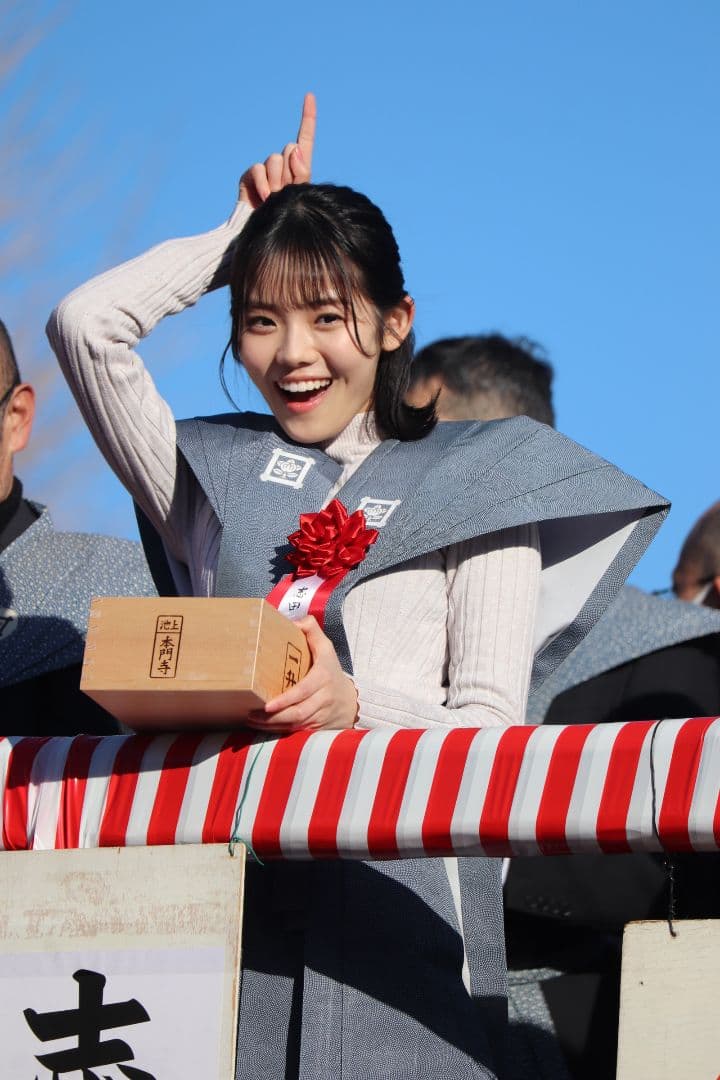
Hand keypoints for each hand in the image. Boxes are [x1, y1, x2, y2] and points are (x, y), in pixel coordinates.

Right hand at [239, 92, 315, 207]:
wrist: (268, 235)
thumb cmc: (290, 218)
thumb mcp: (302, 195)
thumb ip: (303, 171)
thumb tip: (294, 147)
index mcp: (300, 168)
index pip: (305, 139)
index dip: (307, 118)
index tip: (309, 96)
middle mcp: (283, 166)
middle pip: (290, 149)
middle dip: (291, 172)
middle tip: (287, 193)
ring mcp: (266, 170)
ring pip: (276, 159)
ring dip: (278, 180)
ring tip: (276, 199)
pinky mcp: (251, 175)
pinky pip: (259, 168)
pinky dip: (264, 183)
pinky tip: (265, 198)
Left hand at [245, 615, 357, 733]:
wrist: (351, 701)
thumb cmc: (332, 671)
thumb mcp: (326, 648)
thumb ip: (312, 629)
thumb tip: (294, 621)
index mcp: (323, 677)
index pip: (303, 691)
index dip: (285, 700)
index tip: (267, 705)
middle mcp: (323, 698)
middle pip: (297, 712)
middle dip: (273, 717)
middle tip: (251, 713)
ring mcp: (320, 715)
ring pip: (295, 724)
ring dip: (271, 726)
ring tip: (251, 720)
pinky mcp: (315, 727)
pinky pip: (296, 731)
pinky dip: (278, 731)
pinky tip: (261, 727)